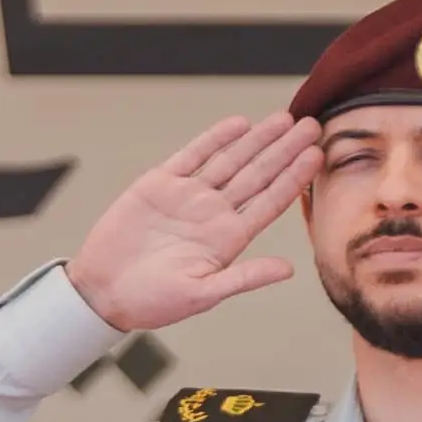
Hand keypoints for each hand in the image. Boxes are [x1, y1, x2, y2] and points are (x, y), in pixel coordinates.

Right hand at [68, 115, 322, 333]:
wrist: (103, 291)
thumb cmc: (152, 302)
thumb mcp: (203, 294)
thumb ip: (245, 278)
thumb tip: (288, 270)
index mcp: (228, 240)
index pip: (270, 202)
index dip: (295, 178)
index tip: (317, 156)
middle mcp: (214, 213)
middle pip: (258, 174)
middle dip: (285, 150)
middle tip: (312, 125)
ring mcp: (189, 196)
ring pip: (231, 160)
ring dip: (258, 139)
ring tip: (284, 119)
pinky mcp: (160, 184)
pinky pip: (193, 155)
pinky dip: (215, 139)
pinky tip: (239, 125)